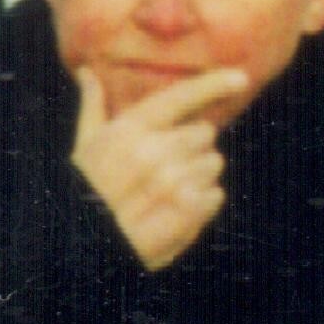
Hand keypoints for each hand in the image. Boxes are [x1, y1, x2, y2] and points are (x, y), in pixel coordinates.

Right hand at [74, 65, 249, 270]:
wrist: (83, 251)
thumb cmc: (83, 194)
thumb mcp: (82, 150)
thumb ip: (93, 108)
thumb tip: (87, 73)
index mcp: (128, 131)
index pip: (181, 97)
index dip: (214, 83)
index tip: (240, 77)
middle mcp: (152, 152)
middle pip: (204, 132)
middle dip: (191, 147)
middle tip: (164, 168)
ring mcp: (172, 183)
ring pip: (213, 164)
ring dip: (198, 176)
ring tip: (167, 194)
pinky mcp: (188, 211)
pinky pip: (216, 194)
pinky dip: (203, 203)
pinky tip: (175, 212)